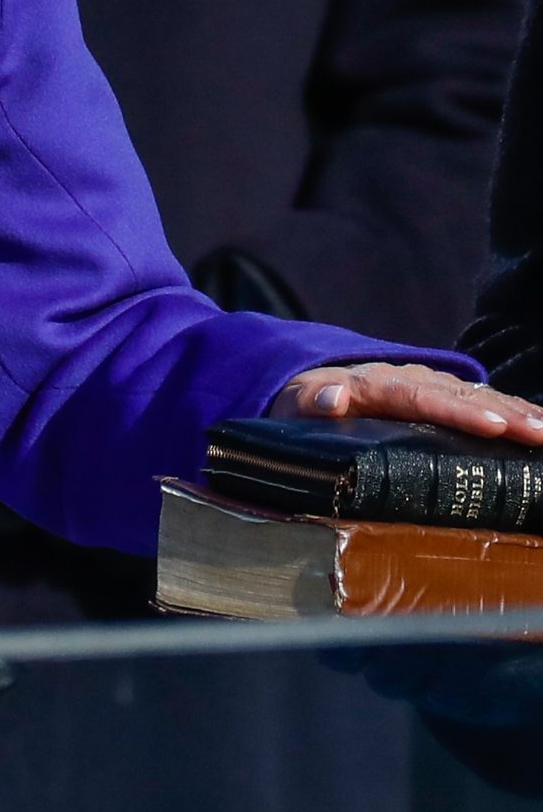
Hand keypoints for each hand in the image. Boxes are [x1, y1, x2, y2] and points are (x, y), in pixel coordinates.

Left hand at [271, 363, 542, 445]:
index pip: (418, 398)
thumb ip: (308, 400)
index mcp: (371, 384)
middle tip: (539, 433)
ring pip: (474, 395)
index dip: (456, 413)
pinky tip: (539, 424)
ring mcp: (423, 384)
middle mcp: (404, 378)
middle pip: (457, 395)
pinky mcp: (436, 395)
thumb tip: (331, 398)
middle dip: (502, 413)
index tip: (492, 428)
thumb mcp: (292, 402)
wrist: (304, 387)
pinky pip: (478, 400)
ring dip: (514, 411)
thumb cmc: (299, 404)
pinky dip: (510, 409)